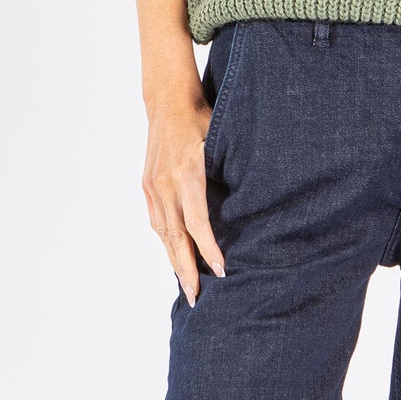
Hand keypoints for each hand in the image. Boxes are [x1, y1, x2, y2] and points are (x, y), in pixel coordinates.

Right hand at [141, 90, 227, 302]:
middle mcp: (164, 184)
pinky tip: (174, 257)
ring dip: (174, 261)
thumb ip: (230, 174)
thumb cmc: (203, 118)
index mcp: (186, 175)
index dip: (209, 250)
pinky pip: (157, 221)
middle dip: (185, 270)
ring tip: (185, 285)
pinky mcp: (147, 185)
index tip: (221, 271)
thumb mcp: (221, 142)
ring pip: (163, 232)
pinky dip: (166, 242)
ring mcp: (152, 186)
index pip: (197, 224)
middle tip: (195, 297)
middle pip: (176, 237)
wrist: (167, 101)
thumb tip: (253, 205)